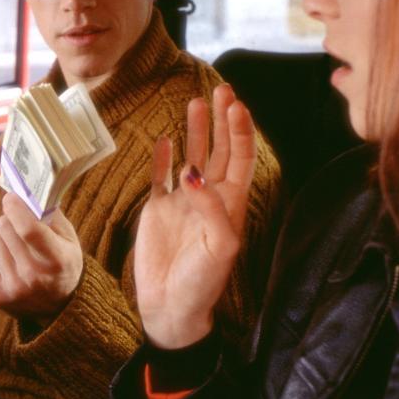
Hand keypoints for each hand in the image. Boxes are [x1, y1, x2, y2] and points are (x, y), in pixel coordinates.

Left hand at [0, 193, 83, 324]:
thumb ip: (49, 213)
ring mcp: (13, 289)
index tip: (11, 197)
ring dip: (2, 235)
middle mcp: (34, 278)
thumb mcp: (68, 238)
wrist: (58, 306)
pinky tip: (2, 252)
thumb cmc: (62, 263)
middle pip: (6, 228)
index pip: (28, 229)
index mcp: (58, 260)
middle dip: (11, 219)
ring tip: (15, 245)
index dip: (16, 207)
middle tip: (21, 225)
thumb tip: (23, 191)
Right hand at [135, 83, 256, 348]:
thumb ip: (210, 207)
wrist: (170, 308)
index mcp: (230, 204)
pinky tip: (166, 139)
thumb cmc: (202, 282)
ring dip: (195, 131)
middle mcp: (208, 197)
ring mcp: (182, 202)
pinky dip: (163, 157)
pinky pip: (161, 176)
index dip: (240, 131)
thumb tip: (192, 173)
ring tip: (195, 102)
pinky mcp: (157, 210)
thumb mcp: (219, 246)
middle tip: (220, 90)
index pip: (239, 158)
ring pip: (191, 156)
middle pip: (218, 149)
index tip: (236, 105)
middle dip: (222, 121)